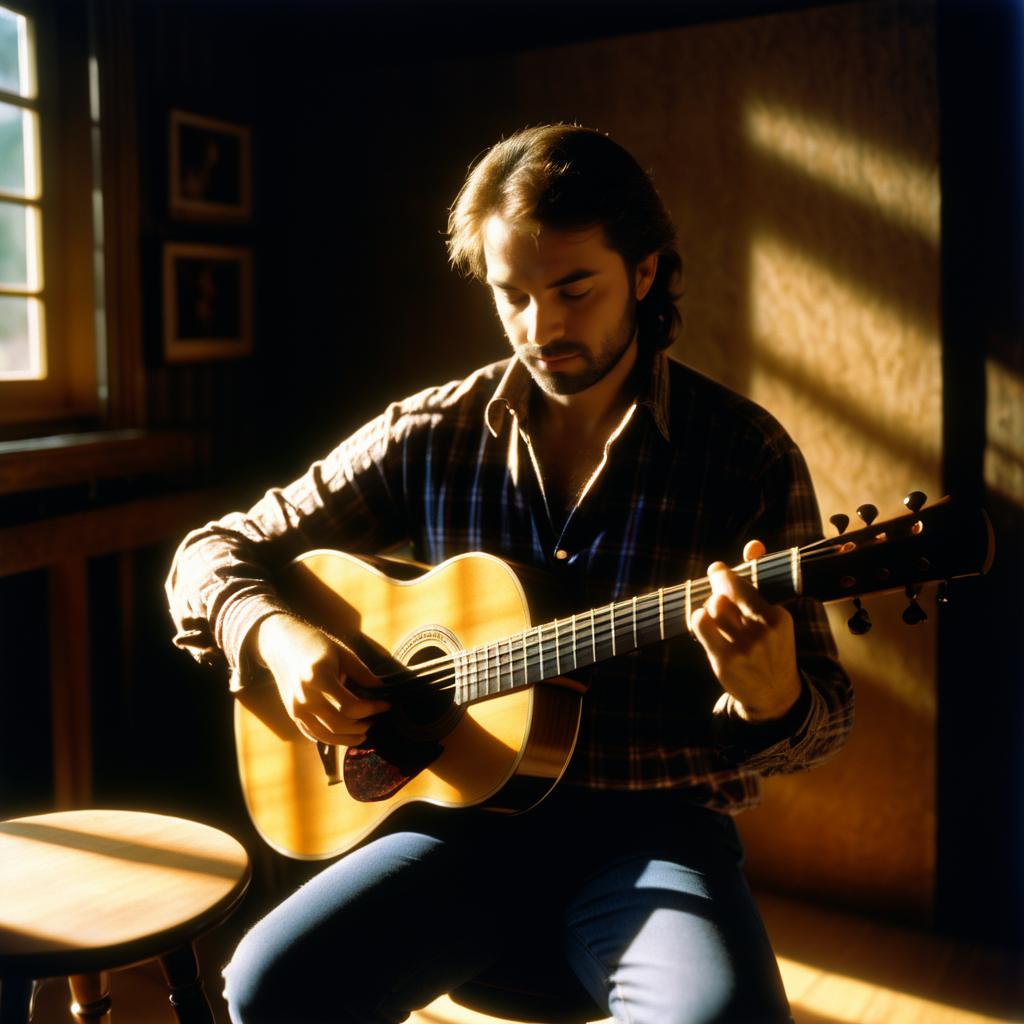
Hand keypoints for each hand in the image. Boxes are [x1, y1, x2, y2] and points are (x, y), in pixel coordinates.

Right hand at [253, 613, 388, 745]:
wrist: (281, 645)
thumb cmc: (315, 644)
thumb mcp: (342, 652)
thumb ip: (362, 672)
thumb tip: (381, 690)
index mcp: (318, 678)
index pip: (350, 706)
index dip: (372, 709)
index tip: (386, 705)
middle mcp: (304, 697)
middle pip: (338, 724)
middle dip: (361, 727)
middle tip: (375, 721)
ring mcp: (296, 708)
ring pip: (325, 736)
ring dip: (347, 739)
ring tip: (364, 734)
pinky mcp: (292, 714)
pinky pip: (313, 734)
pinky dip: (331, 738)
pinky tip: (344, 735)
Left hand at [691, 539, 801, 721]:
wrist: (774, 695)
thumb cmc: (770, 648)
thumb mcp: (771, 616)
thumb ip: (760, 577)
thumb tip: (753, 545)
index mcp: (777, 616)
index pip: (742, 584)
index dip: (724, 575)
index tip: (717, 571)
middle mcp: (763, 630)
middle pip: (725, 592)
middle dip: (715, 585)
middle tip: (713, 584)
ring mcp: (744, 647)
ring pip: (712, 607)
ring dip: (708, 607)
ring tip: (713, 614)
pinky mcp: (726, 660)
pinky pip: (701, 625)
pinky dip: (697, 619)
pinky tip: (703, 624)